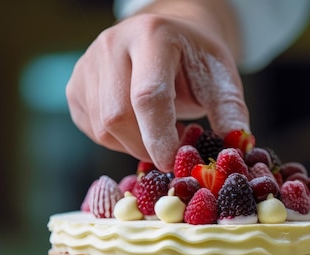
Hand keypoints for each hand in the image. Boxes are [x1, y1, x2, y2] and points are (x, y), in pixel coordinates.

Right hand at [66, 1, 248, 170]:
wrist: (169, 37)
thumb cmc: (197, 61)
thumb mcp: (222, 79)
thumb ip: (230, 113)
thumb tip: (234, 151)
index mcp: (153, 36)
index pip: (148, 95)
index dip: (160, 136)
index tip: (175, 162)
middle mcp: (113, 44)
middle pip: (117, 115)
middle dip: (147, 146)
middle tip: (174, 152)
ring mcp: (88, 64)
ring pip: (102, 127)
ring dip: (134, 145)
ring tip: (161, 133)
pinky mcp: (75, 85)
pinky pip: (92, 129)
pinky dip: (119, 142)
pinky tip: (140, 128)